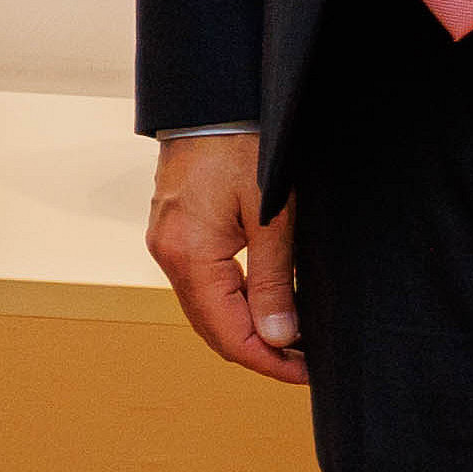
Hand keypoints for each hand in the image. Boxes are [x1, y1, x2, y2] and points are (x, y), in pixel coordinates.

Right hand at [148, 133, 303, 383]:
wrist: (213, 100)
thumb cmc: (245, 146)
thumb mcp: (274, 217)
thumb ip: (274, 281)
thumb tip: (280, 338)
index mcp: (190, 256)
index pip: (227, 333)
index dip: (267, 361)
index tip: (305, 372)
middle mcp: (169, 255)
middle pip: (211, 329)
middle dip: (257, 351)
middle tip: (303, 362)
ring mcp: (167, 243)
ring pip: (204, 309)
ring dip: (244, 329)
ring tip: (289, 337)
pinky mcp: (174, 231)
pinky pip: (200, 284)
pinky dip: (231, 303)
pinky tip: (262, 303)